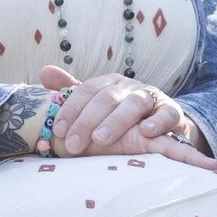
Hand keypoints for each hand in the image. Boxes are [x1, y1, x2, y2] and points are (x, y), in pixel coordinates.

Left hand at [39, 65, 216, 171]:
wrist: (161, 124)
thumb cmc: (122, 117)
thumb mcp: (96, 105)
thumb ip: (71, 91)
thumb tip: (44, 72)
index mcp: (108, 83)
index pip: (86, 91)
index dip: (70, 109)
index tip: (57, 131)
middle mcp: (129, 87)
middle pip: (106, 98)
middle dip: (87, 121)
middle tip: (73, 144)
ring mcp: (151, 97)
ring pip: (134, 104)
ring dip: (116, 121)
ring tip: (101, 139)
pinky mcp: (172, 111)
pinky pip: (167, 113)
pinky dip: (158, 122)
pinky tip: (146, 132)